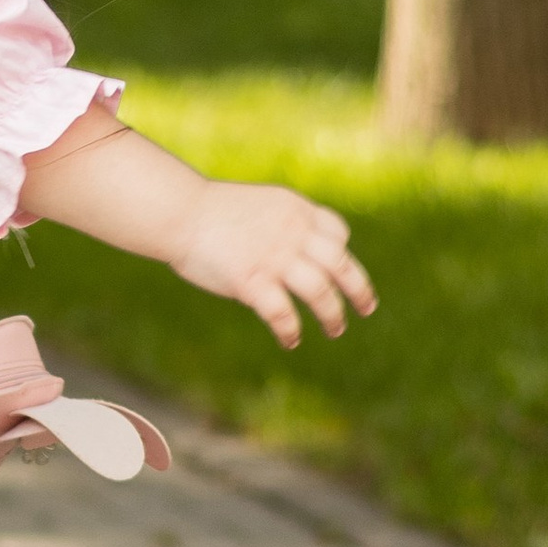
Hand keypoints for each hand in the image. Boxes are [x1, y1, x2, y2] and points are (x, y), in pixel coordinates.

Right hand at [172, 181, 375, 346]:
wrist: (180, 211)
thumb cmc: (211, 210)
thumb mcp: (260, 206)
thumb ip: (282, 225)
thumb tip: (294, 251)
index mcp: (296, 210)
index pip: (338, 233)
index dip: (344, 253)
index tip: (342, 269)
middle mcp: (293, 233)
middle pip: (341, 265)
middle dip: (359, 290)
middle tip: (367, 309)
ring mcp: (275, 257)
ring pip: (320, 292)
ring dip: (333, 315)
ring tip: (335, 330)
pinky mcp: (253, 281)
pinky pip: (283, 314)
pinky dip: (291, 331)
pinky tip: (291, 341)